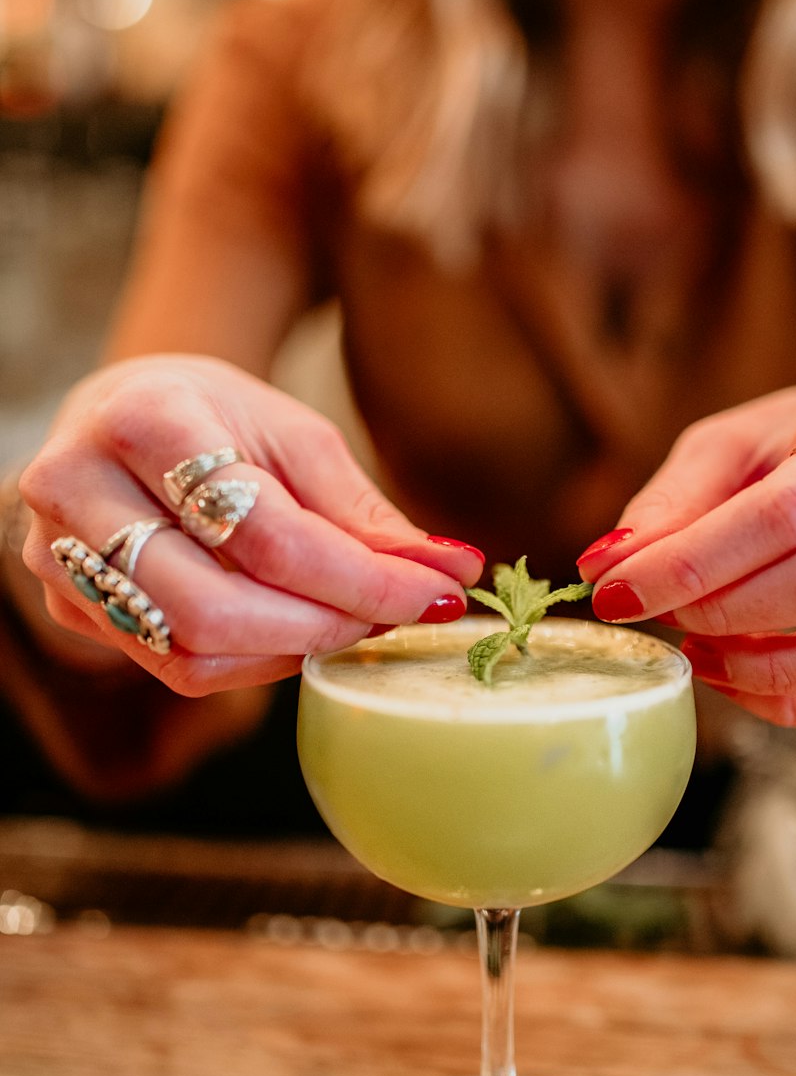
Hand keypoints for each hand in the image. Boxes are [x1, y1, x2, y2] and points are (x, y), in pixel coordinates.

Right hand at [19, 356, 483, 694]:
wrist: (124, 412)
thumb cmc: (217, 417)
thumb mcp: (297, 437)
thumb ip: (363, 513)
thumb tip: (455, 571)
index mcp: (141, 419)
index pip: (265, 534)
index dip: (361, 579)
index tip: (439, 592)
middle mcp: (79, 490)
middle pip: (216, 609)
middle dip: (327, 625)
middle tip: (401, 617)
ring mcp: (61, 558)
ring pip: (192, 651)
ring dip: (294, 650)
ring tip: (357, 621)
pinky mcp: (71, 608)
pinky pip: (177, 664)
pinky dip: (255, 661)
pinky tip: (301, 631)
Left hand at [577, 377, 795, 725]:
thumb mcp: (742, 443)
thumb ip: (675, 499)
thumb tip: (605, 563)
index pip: (786, 508)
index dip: (693, 561)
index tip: (617, 591)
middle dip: (728, 610)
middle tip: (658, 615)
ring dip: (767, 666)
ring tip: (698, 651)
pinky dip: (793, 699)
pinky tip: (734, 676)